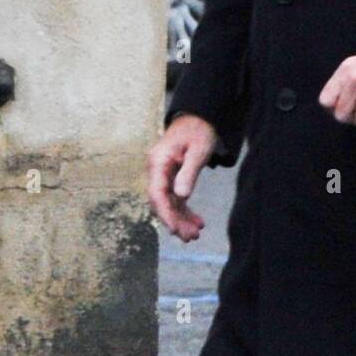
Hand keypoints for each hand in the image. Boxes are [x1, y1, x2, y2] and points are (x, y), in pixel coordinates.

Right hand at [146, 114, 216, 241]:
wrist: (199, 118)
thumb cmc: (198, 130)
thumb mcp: (198, 150)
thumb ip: (189, 173)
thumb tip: (181, 196)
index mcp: (158, 161)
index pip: (157, 193)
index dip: (165, 214)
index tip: (175, 230)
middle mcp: (156, 169)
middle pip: (161, 201)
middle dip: (174, 221)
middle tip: (191, 237)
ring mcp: (162, 174)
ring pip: (168, 203)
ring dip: (181, 219)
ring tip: (195, 234)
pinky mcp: (171, 177)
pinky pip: (175, 198)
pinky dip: (185, 211)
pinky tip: (197, 222)